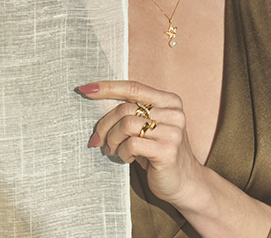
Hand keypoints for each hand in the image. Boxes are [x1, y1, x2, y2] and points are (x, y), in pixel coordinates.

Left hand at [78, 80, 204, 204]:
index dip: (107, 87)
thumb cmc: (159, 153)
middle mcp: (174, 113)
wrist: (185, 183)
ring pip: (125, 125)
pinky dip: (122, 152)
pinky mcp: (167, 150)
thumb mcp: (148, 128)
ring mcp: (172, 132)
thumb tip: (95, 100)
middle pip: (125, 108)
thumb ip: (132, 113)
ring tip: (113, 150)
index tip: (85, 89)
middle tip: (96, 140)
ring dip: (112, 140)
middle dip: (104, 125)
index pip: (133, 87)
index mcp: (169, 101)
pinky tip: (128, 158)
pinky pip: (131, 144)